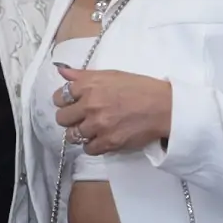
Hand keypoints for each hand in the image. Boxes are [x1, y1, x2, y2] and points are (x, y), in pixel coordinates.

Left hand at [55, 67, 171, 154]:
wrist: (163, 106)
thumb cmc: (140, 88)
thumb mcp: (111, 74)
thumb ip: (84, 75)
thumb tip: (62, 72)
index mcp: (89, 85)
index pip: (60, 97)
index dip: (65, 101)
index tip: (72, 104)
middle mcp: (90, 104)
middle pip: (62, 118)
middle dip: (70, 118)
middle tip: (81, 118)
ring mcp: (98, 125)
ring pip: (72, 135)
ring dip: (80, 133)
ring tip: (92, 129)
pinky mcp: (108, 142)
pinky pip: (88, 149)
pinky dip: (92, 145)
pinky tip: (100, 138)